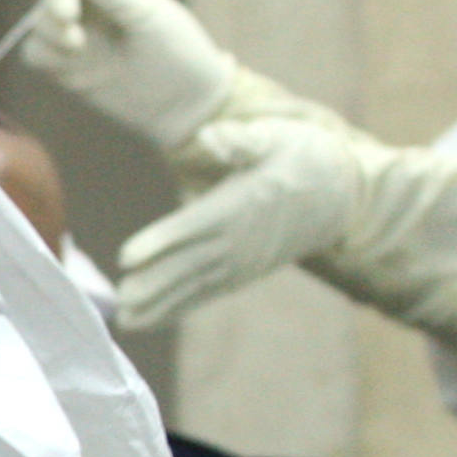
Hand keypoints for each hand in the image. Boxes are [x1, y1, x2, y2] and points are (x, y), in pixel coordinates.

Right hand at [18, 0, 236, 149]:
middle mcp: (87, 7)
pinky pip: (35, 54)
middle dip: (56, 1)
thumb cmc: (175, 47)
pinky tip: (69, 59)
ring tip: (77, 43)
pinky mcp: (64, 68)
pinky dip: (44, 54)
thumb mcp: (144, 10)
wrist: (183, 102)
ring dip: (50, 29)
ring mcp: (74, 38)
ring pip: (39, 23)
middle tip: (70, 14)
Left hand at [109, 114, 366, 327]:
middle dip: (152, 284)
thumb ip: (242, 140)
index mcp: (239, 205)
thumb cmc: (298, 156)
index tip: (126, 257)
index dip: (160, 241)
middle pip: (188, 264)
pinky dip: (178, 308)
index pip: (193, 226)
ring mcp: (240, 263)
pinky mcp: (242, 275)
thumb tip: (211, 136)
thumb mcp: (274, 137)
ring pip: (194, 286)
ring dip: (158, 305)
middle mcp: (238, 241)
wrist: (338, 193)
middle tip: (117, 301)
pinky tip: (149, 320)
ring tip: (123, 320)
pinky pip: (206, 295)